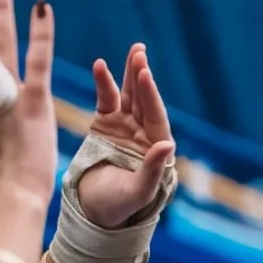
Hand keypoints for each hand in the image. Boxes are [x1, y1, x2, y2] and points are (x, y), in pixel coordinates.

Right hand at [77, 45, 174, 229]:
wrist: (94, 210)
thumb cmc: (119, 206)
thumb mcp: (137, 191)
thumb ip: (153, 170)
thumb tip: (168, 144)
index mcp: (157, 150)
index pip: (155, 117)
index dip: (150, 95)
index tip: (145, 75)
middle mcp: (144, 134)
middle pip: (145, 101)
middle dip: (142, 77)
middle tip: (139, 54)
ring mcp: (125, 127)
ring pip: (129, 95)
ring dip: (130, 74)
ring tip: (134, 51)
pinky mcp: (105, 123)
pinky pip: (106, 99)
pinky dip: (103, 83)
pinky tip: (100, 66)